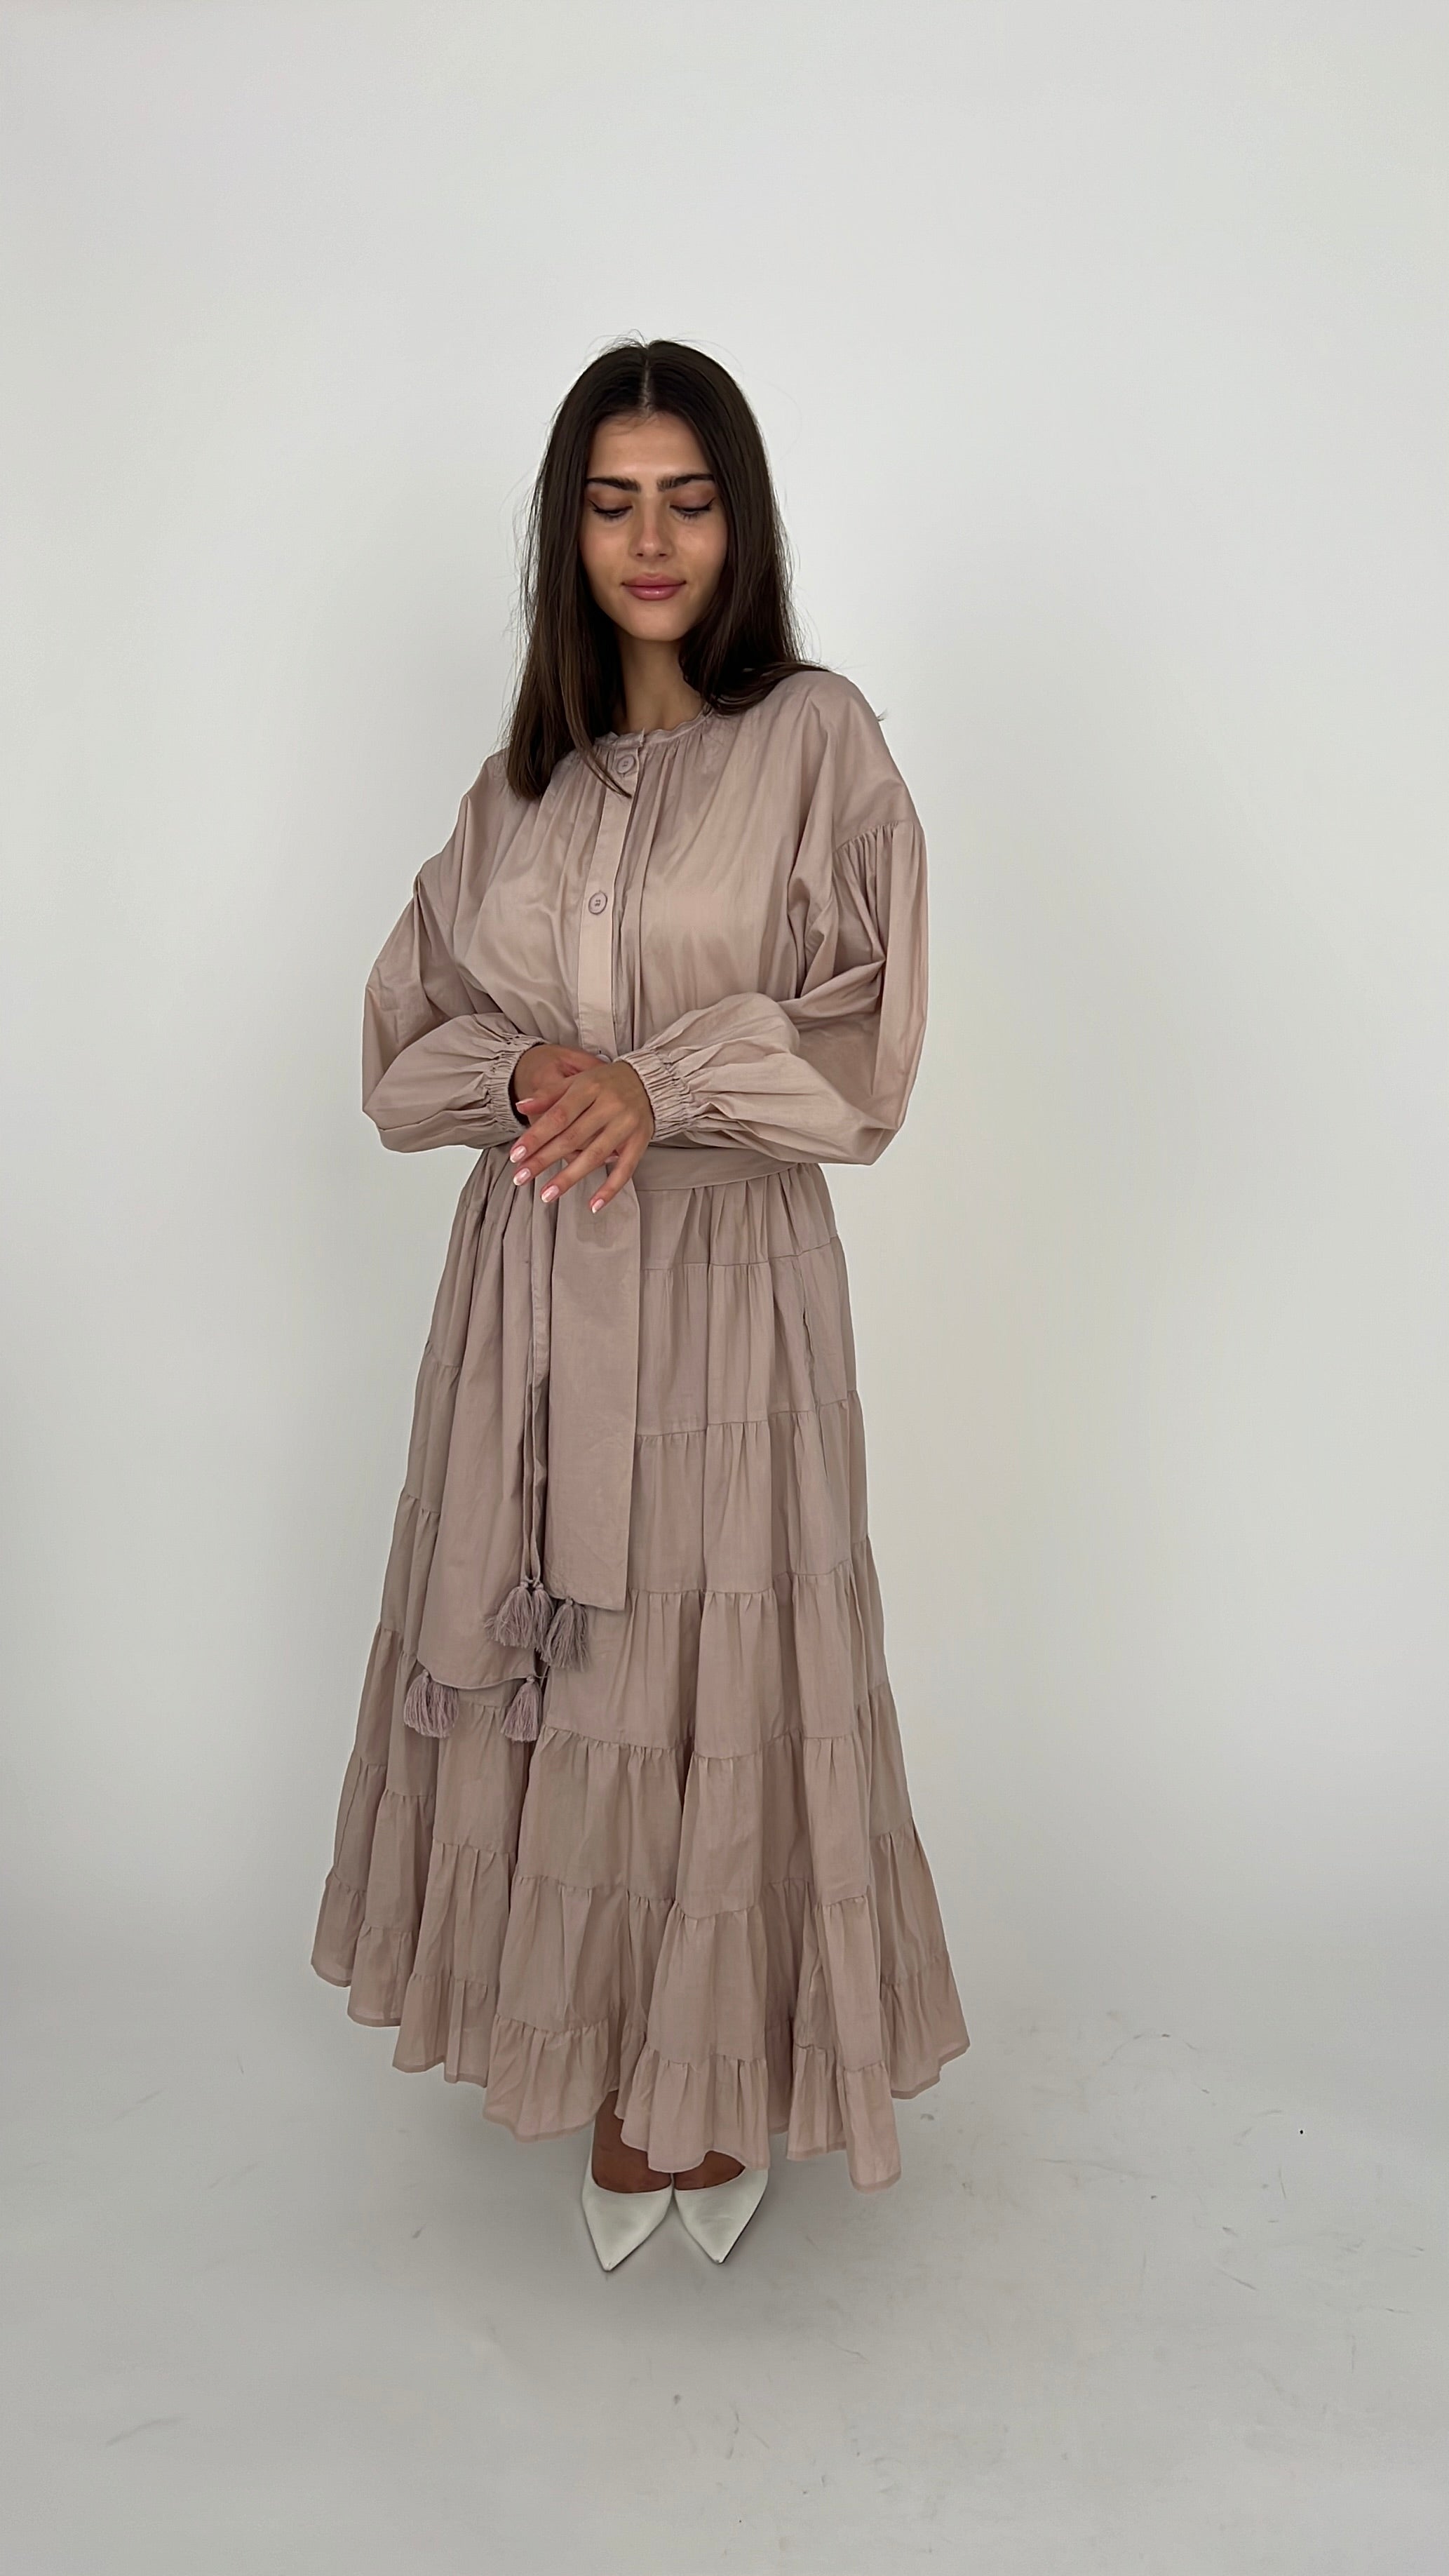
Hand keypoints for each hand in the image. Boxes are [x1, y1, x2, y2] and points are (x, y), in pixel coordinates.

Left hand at [509, 1052, 655, 1212]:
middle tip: (521, 1178)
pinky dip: (610, 1188)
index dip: (536, 1136)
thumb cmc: (607, 1083)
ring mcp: (625, 1125)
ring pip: (594, 1156)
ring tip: (547, 1195)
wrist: (650, 1080)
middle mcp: (608, 1106)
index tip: (516, 1155)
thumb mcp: (577, 1081)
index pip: (558, 1116)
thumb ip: (549, 1095)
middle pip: (572, 1138)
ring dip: (569, 1178)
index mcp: (589, 1088)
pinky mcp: (640, 1141)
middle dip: (544, 1160)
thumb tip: (521, 1107)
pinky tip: (593, 1204)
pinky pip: (625, 1169)